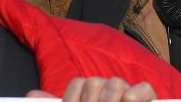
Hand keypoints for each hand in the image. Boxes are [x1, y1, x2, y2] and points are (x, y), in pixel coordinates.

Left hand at [27, 78, 155, 101]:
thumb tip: (32, 94)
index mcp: (89, 100)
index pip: (78, 83)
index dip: (72, 98)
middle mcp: (107, 95)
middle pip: (95, 81)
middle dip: (89, 100)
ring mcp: (127, 98)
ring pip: (115, 83)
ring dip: (109, 99)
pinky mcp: (148, 101)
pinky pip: (144, 88)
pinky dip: (135, 95)